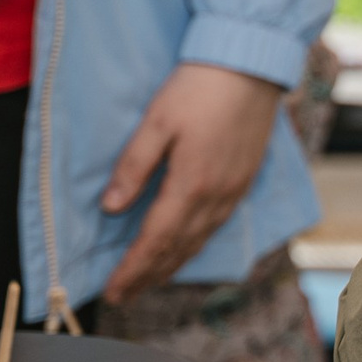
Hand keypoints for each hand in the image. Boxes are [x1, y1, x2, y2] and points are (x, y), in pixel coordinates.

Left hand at [101, 63, 284, 302]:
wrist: (251, 64)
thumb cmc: (198, 87)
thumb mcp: (156, 122)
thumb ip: (133, 167)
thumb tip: (110, 208)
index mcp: (192, 184)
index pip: (155, 239)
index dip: (132, 268)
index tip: (111, 290)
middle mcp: (216, 197)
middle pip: (178, 249)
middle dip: (147, 276)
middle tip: (122, 296)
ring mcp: (234, 191)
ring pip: (199, 242)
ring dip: (171, 266)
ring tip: (147, 281)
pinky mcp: (244, 181)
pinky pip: (215, 227)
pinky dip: (193, 246)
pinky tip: (183, 248)